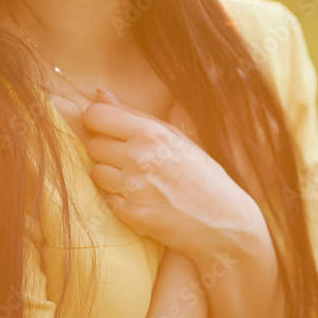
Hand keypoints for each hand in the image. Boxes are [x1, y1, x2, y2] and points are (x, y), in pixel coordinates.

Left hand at [82, 88, 265, 259]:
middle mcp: (140, 158)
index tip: (107, 128)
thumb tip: (99, 94)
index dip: (98, 121)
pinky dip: (120, 200)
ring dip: (110, 175)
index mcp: (152, 134)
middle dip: (106, 150)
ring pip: (96, 172)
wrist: (224, 223)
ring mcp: (134, 188)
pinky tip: (142, 199)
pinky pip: (107, 199)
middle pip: (93, 145)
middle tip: (129, 158)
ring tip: (136, 179)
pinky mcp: (132, 215)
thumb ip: (134, 114)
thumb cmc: (202, 175)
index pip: (96, 116)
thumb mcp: (175, 136)